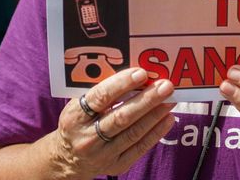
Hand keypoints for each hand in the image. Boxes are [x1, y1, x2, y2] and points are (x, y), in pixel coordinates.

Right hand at [50, 68, 174, 178]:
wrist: (69, 158)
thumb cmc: (80, 122)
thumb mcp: (79, 105)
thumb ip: (101, 92)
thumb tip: (135, 75)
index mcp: (74, 117)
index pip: (100, 97)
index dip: (122, 84)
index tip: (142, 73)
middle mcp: (87, 138)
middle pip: (121, 117)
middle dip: (146, 100)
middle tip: (165, 86)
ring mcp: (101, 155)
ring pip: (133, 133)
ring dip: (155, 115)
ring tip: (170, 99)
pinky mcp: (115, 166)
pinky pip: (139, 148)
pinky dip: (156, 132)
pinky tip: (168, 118)